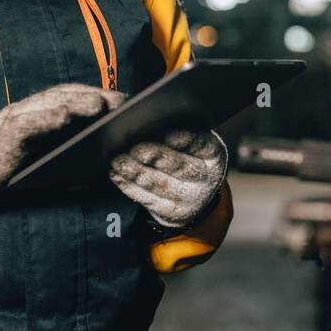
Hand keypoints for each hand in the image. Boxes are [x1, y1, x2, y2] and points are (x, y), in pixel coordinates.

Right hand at [0, 83, 125, 202]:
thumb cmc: (17, 169)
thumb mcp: (53, 162)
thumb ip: (75, 154)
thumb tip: (108, 154)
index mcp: (42, 113)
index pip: (72, 98)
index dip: (96, 96)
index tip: (122, 100)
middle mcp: (30, 110)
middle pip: (64, 97)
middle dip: (91, 97)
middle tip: (117, 101)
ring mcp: (15, 118)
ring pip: (47, 105)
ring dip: (74, 103)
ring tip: (97, 104)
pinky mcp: (4, 135)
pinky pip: (27, 123)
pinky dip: (45, 118)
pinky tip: (63, 117)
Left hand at [109, 129, 227, 228]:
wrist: (192, 194)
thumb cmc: (186, 155)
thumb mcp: (190, 141)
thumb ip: (174, 128)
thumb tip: (146, 117)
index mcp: (213, 154)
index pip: (202, 144)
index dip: (183, 139)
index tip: (165, 134)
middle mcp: (205, 178)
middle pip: (180, 167)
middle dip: (156, 156)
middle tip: (135, 148)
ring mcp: (189, 199)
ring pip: (159, 184)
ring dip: (135, 171)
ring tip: (118, 160)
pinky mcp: (170, 213)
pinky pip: (146, 198)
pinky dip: (128, 185)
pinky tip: (116, 174)